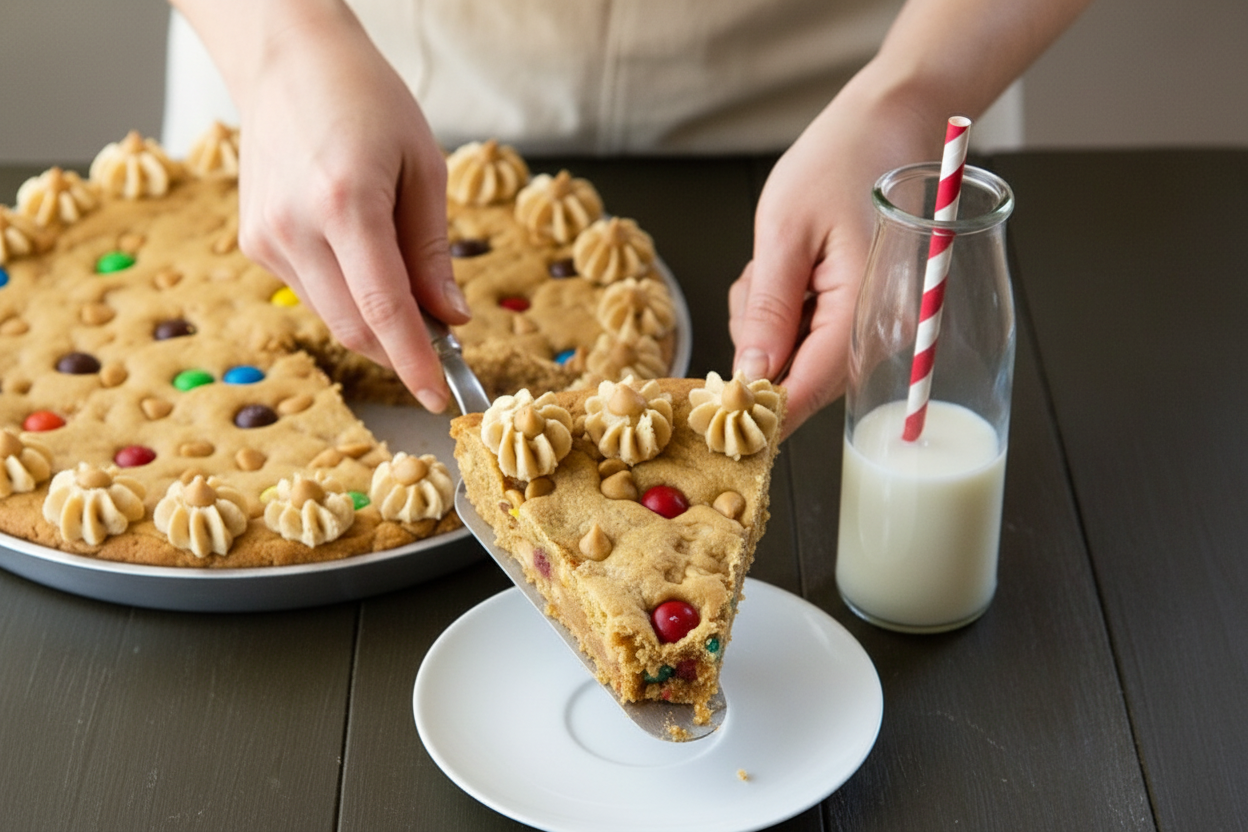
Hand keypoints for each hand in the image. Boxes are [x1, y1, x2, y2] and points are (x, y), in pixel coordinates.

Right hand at [181, 0, 468, 411]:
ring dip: (377, 326)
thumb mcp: (423, 167)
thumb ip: (433, 252)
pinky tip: (363, 260)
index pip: (384, 310)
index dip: (415, 362)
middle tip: (443, 349)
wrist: (288, 61)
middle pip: (355, 327)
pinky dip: (348, 298)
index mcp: (346, 202)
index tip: (439, 396)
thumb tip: (450, 318)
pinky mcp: (256, 242)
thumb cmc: (366, 100)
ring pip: (333, 317)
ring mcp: (268, 238)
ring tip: (410, 297)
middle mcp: (296, 227)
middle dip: (401, 351)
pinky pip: (312, 293)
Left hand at [730, 71, 933, 437]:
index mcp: (869, 313)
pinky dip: (786, 309)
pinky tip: (791, 266)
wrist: (894, 120)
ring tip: (778, 260)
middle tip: (759, 276)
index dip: (758, 406)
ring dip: (770, 320)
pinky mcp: (866, 315)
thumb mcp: (787, 229)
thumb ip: (770, 310)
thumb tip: (752, 377)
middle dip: (761, 340)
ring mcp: (878, 326)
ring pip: (799, 356)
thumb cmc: (844, 159)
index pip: (809, 389)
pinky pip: (810, 335)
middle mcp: (884, 332)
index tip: (713, 410)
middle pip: (800, 377)